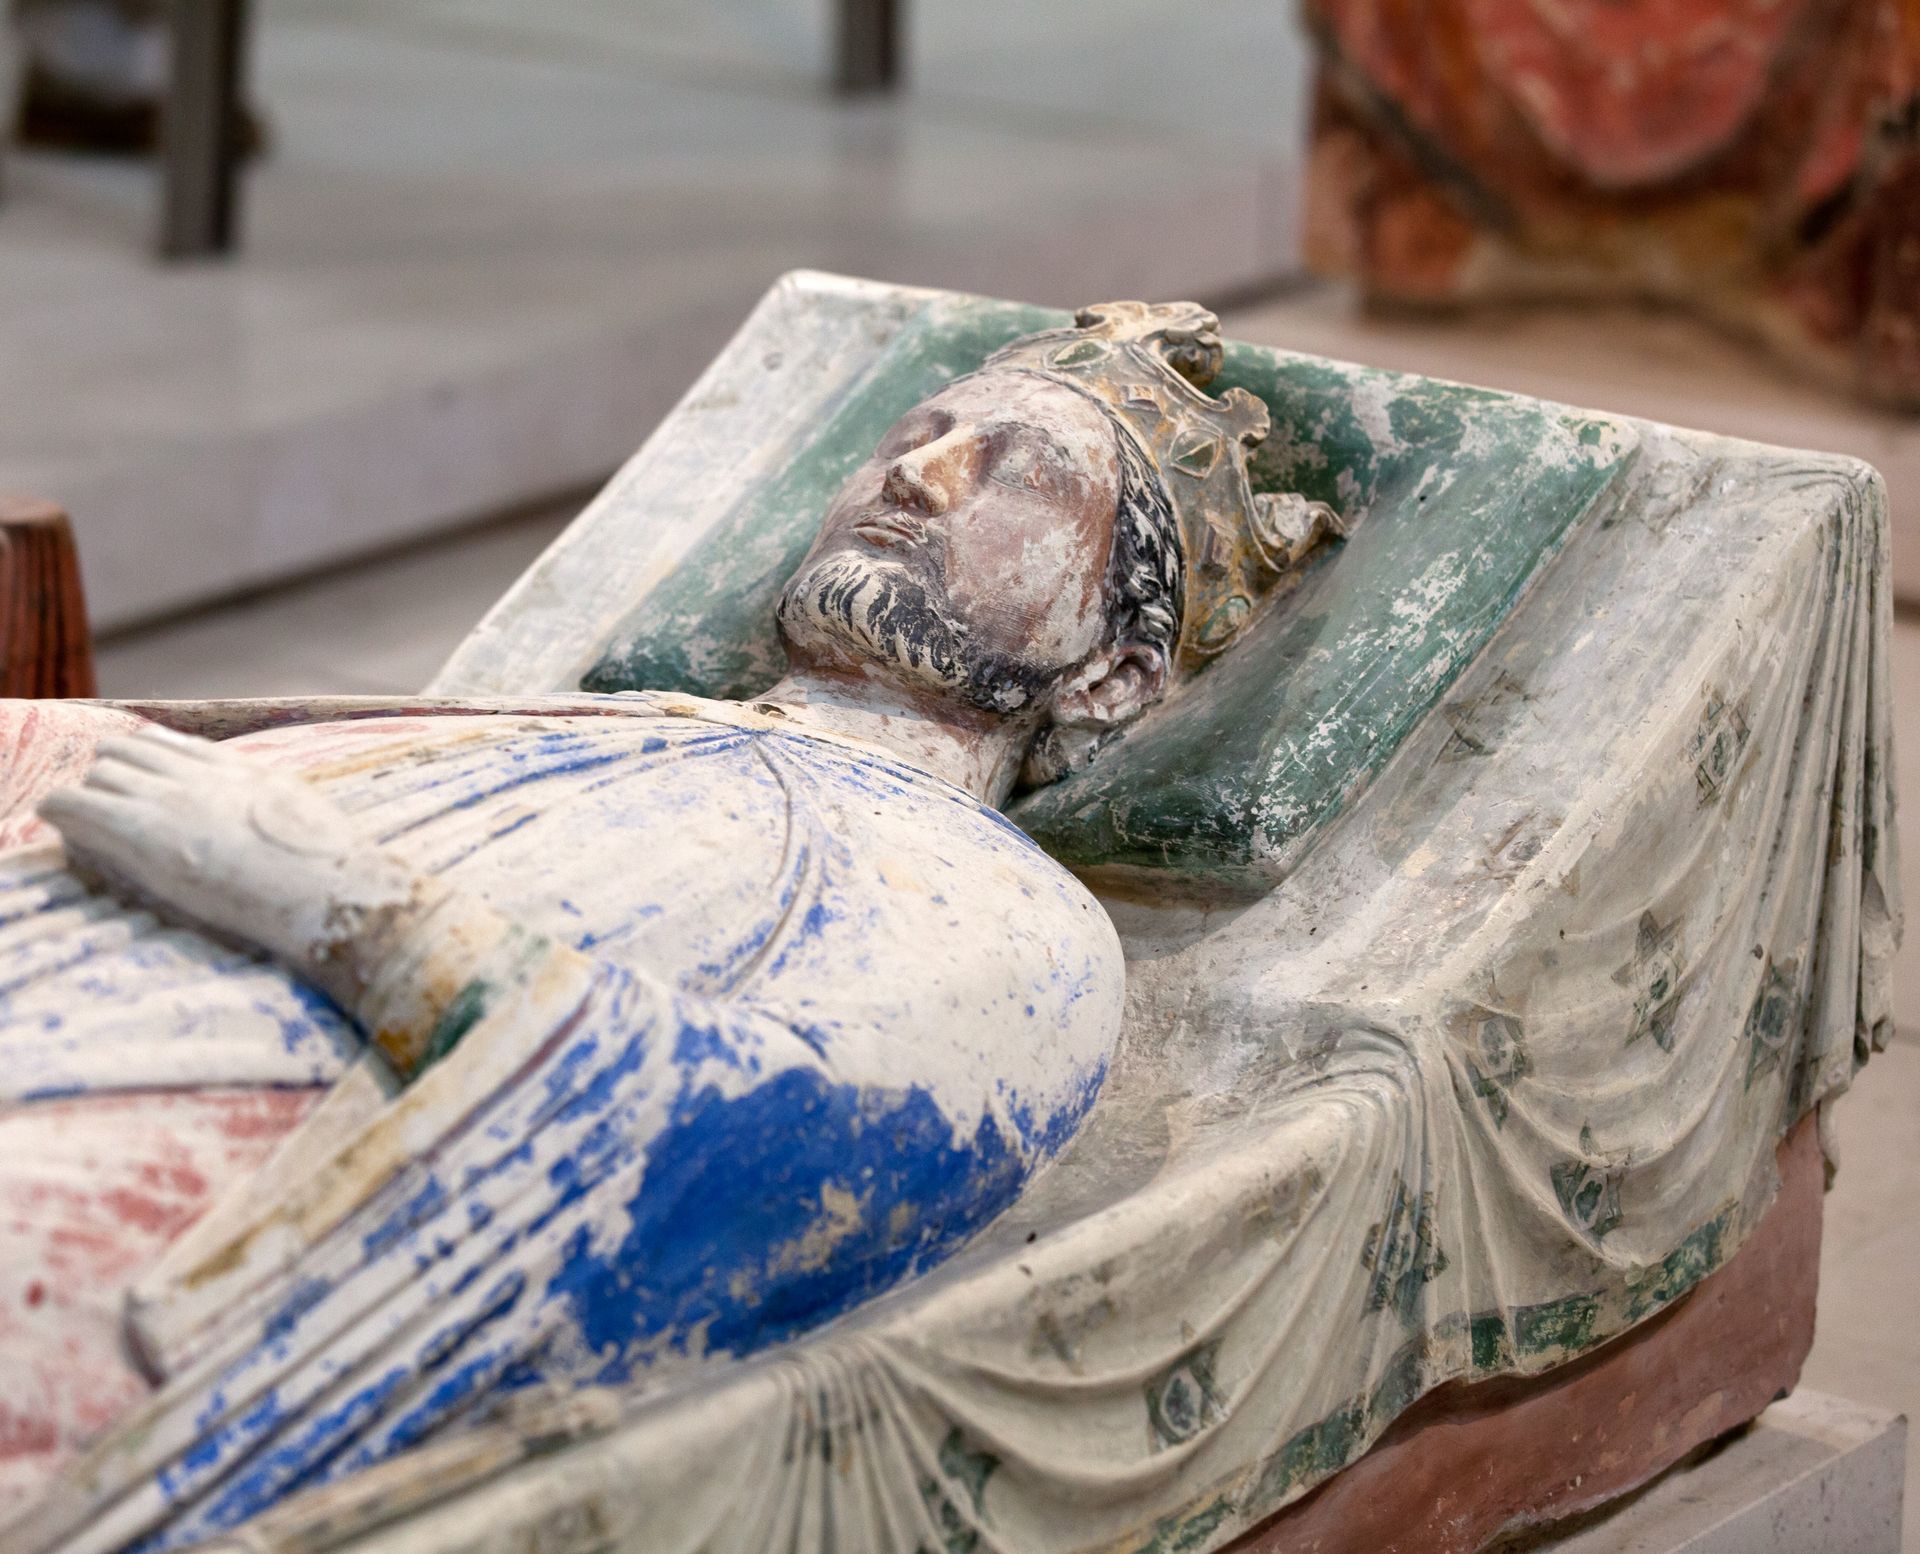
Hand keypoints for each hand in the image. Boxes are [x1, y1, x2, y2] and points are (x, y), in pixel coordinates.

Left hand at [38, 725, 431, 1006]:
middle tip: (110, 807)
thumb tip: (283, 823)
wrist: (329, 892)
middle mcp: (202, 776)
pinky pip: (74, 803)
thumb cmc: (333, 875)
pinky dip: (60, 810)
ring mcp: (171, 799)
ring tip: (87, 824)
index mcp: (243, 773)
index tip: (139, 780)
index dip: (149, 762)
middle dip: (114, 774)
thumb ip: (277, 812)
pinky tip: (59, 823)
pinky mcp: (143, 831)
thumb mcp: (309, 825)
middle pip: (129, 752)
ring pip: (101, 773)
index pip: (174, 746)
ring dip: (91, 796)